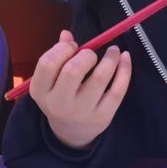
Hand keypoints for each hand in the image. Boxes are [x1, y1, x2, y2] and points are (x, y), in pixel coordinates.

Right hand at [29, 30, 131, 149]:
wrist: (71, 133)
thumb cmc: (61, 98)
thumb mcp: (51, 81)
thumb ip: (57, 57)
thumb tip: (67, 34)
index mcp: (41, 91)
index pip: (47, 64)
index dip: (62, 49)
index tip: (73, 46)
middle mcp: (59, 103)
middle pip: (73, 71)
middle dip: (86, 55)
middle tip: (91, 54)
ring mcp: (82, 111)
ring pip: (99, 78)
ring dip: (110, 58)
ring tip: (114, 50)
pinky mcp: (103, 116)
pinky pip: (117, 90)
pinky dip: (124, 70)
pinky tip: (125, 58)